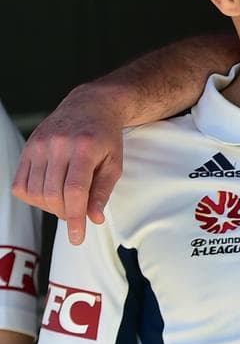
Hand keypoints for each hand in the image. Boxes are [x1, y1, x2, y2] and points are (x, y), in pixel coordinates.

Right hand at [10, 84, 124, 244]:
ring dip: (49, 206)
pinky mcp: (27, 147)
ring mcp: (39, 145)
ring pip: (34, 192)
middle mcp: (58, 145)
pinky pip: (20, 184)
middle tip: (76, 212)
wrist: (91, 105)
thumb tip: (94, 218)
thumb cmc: (106, 137)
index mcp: (85, 148)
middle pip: (52, 194)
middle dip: (64, 212)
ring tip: (65, 200)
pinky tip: (49, 193)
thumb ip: (103, 192)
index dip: (74, 218)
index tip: (77, 237)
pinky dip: (33, 197)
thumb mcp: (115, 163)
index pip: (74, 191)